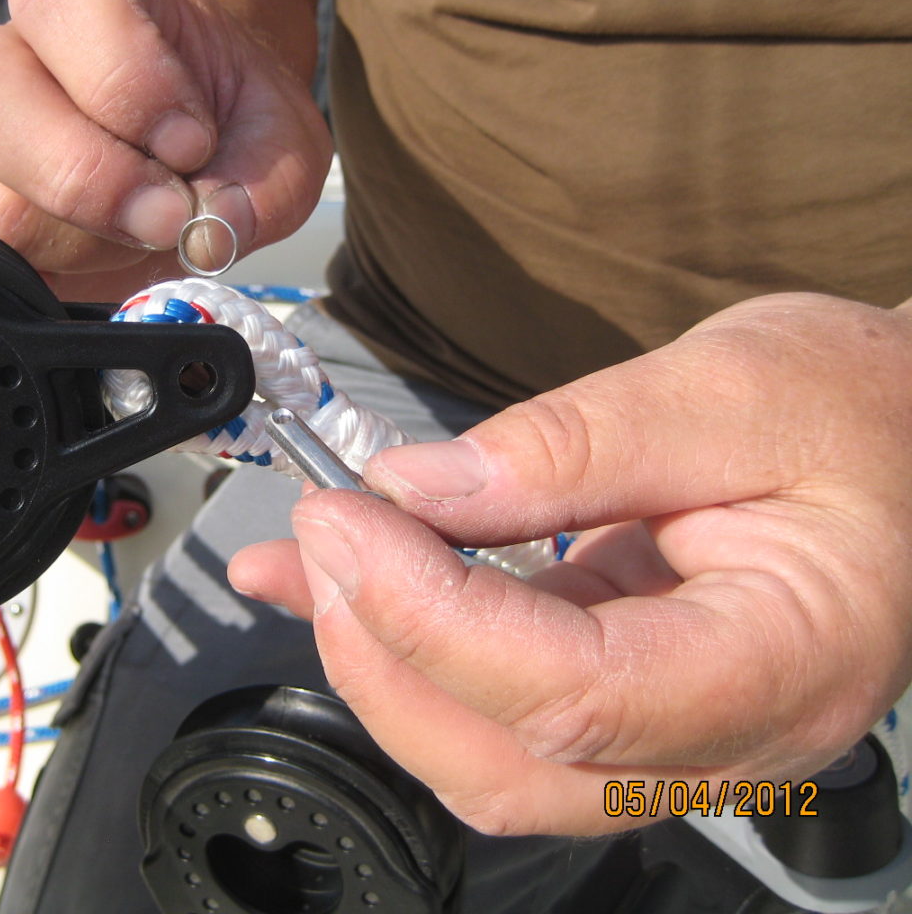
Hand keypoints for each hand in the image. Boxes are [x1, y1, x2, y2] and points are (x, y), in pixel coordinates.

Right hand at [0, 0, 331, 300]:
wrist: (197, 135)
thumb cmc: (226, 114)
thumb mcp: (281, 138)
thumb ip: (265, 184)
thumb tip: (209, 237)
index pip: (65, 1)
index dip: (132, 81)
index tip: (193, 141)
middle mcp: (8, 56)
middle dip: (88, 172)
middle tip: (169, 211)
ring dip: (71, 236)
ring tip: (141, 233)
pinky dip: (44, 280)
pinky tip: (104, 265)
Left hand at [229, 292, 911, 834]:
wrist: (910, 434)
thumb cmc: (861, 411)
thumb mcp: (729, 390)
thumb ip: (570, 445)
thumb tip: (419, 489)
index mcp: (787, 663)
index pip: (577, 692)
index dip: (435, 619)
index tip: (347, 521)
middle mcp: (727, 737)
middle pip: (515, 766)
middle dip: (387, 659)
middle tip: (322, 534)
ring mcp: (670, 735)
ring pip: (491, 759)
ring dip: (378, 666)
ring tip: (305, 563)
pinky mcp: (622, 701)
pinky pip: (498, 709)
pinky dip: (409, 648)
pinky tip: (350, 580)